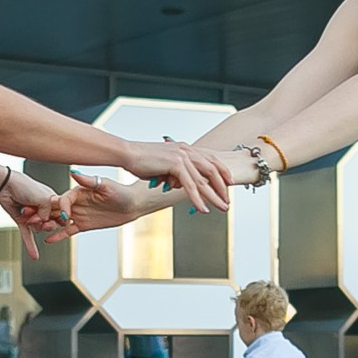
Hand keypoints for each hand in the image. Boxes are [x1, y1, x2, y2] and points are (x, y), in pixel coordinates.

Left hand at [0, 169, 59, 256]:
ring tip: (27, 215)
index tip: (59, 220)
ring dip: (33, 225)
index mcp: (51, 200)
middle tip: (39, 219)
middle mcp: (42, 208)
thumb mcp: (44, 197)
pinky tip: (34, 255)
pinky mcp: (22, 220)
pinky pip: (27, 235)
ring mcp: (32, 215)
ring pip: (38, 229)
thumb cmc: (24, 185)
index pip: (60, 215)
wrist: (5, 185)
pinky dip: (30, 245)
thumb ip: (48, 211)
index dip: (59, 219)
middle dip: (44, 223)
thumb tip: (45, 221)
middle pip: (49, 223)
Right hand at [40, 173, 151, 240]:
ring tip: (38, 230)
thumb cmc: (121, 192)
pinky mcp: (83, 224)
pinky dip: (59, 235)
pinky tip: (49, 240)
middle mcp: (76, 202)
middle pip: (56, 208)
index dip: (61, 206)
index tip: (63, 214)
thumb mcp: (105, 185)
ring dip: (49, 225)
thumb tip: (73, 171)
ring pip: (59, 220)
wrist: (132, 205)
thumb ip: (88, 180)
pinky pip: (68, 231)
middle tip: (34, 220)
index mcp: (79, 191)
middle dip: (45, 214)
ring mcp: (78, 214)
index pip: (64, 198)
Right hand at [119, 139, 235, 212]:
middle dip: (222, 188)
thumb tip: (179, 185)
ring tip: (222, 208)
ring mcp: (182, 156)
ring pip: (203, 181)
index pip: (211, 159)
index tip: (230, 183)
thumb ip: (175, 173)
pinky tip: (203, 209)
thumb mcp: (164, 166)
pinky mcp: (175, 165)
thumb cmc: (142, 160)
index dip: (222, 171)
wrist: (127, 153)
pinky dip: (198, 199)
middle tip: (227, 201)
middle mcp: (187, 150)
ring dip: (214, 197)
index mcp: (185, 148)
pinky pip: (190, 186)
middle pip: (212, 170)